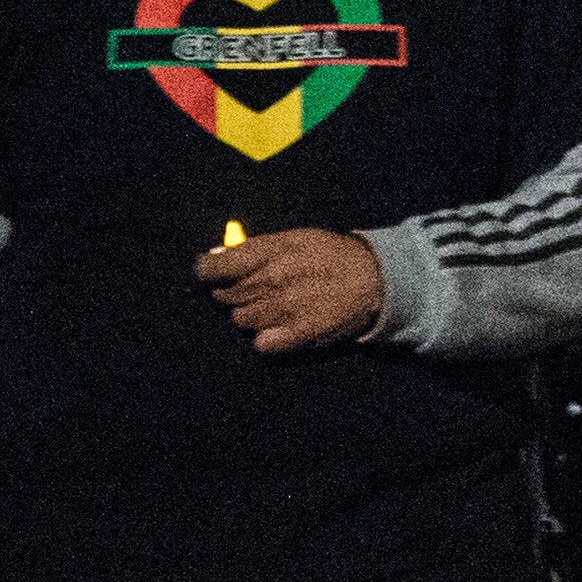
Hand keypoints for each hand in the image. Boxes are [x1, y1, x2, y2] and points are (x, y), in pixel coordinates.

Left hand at [197, 226, 381, 354]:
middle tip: (248, 289)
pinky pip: (260, 343)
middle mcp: (273, 281)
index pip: (218, 266)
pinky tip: (277, 325)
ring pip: (240, 320)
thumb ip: (254, 248)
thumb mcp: (295, 238)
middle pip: (226, 295)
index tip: (208, 272)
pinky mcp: (297, 335)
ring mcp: (284, 310)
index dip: (206, 270)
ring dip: (248, 313)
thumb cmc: (332, 255)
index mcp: (272, 252)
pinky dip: (264, 336)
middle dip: (229, 292)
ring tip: (268, 306)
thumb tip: (215, 256)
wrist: (375, 280)